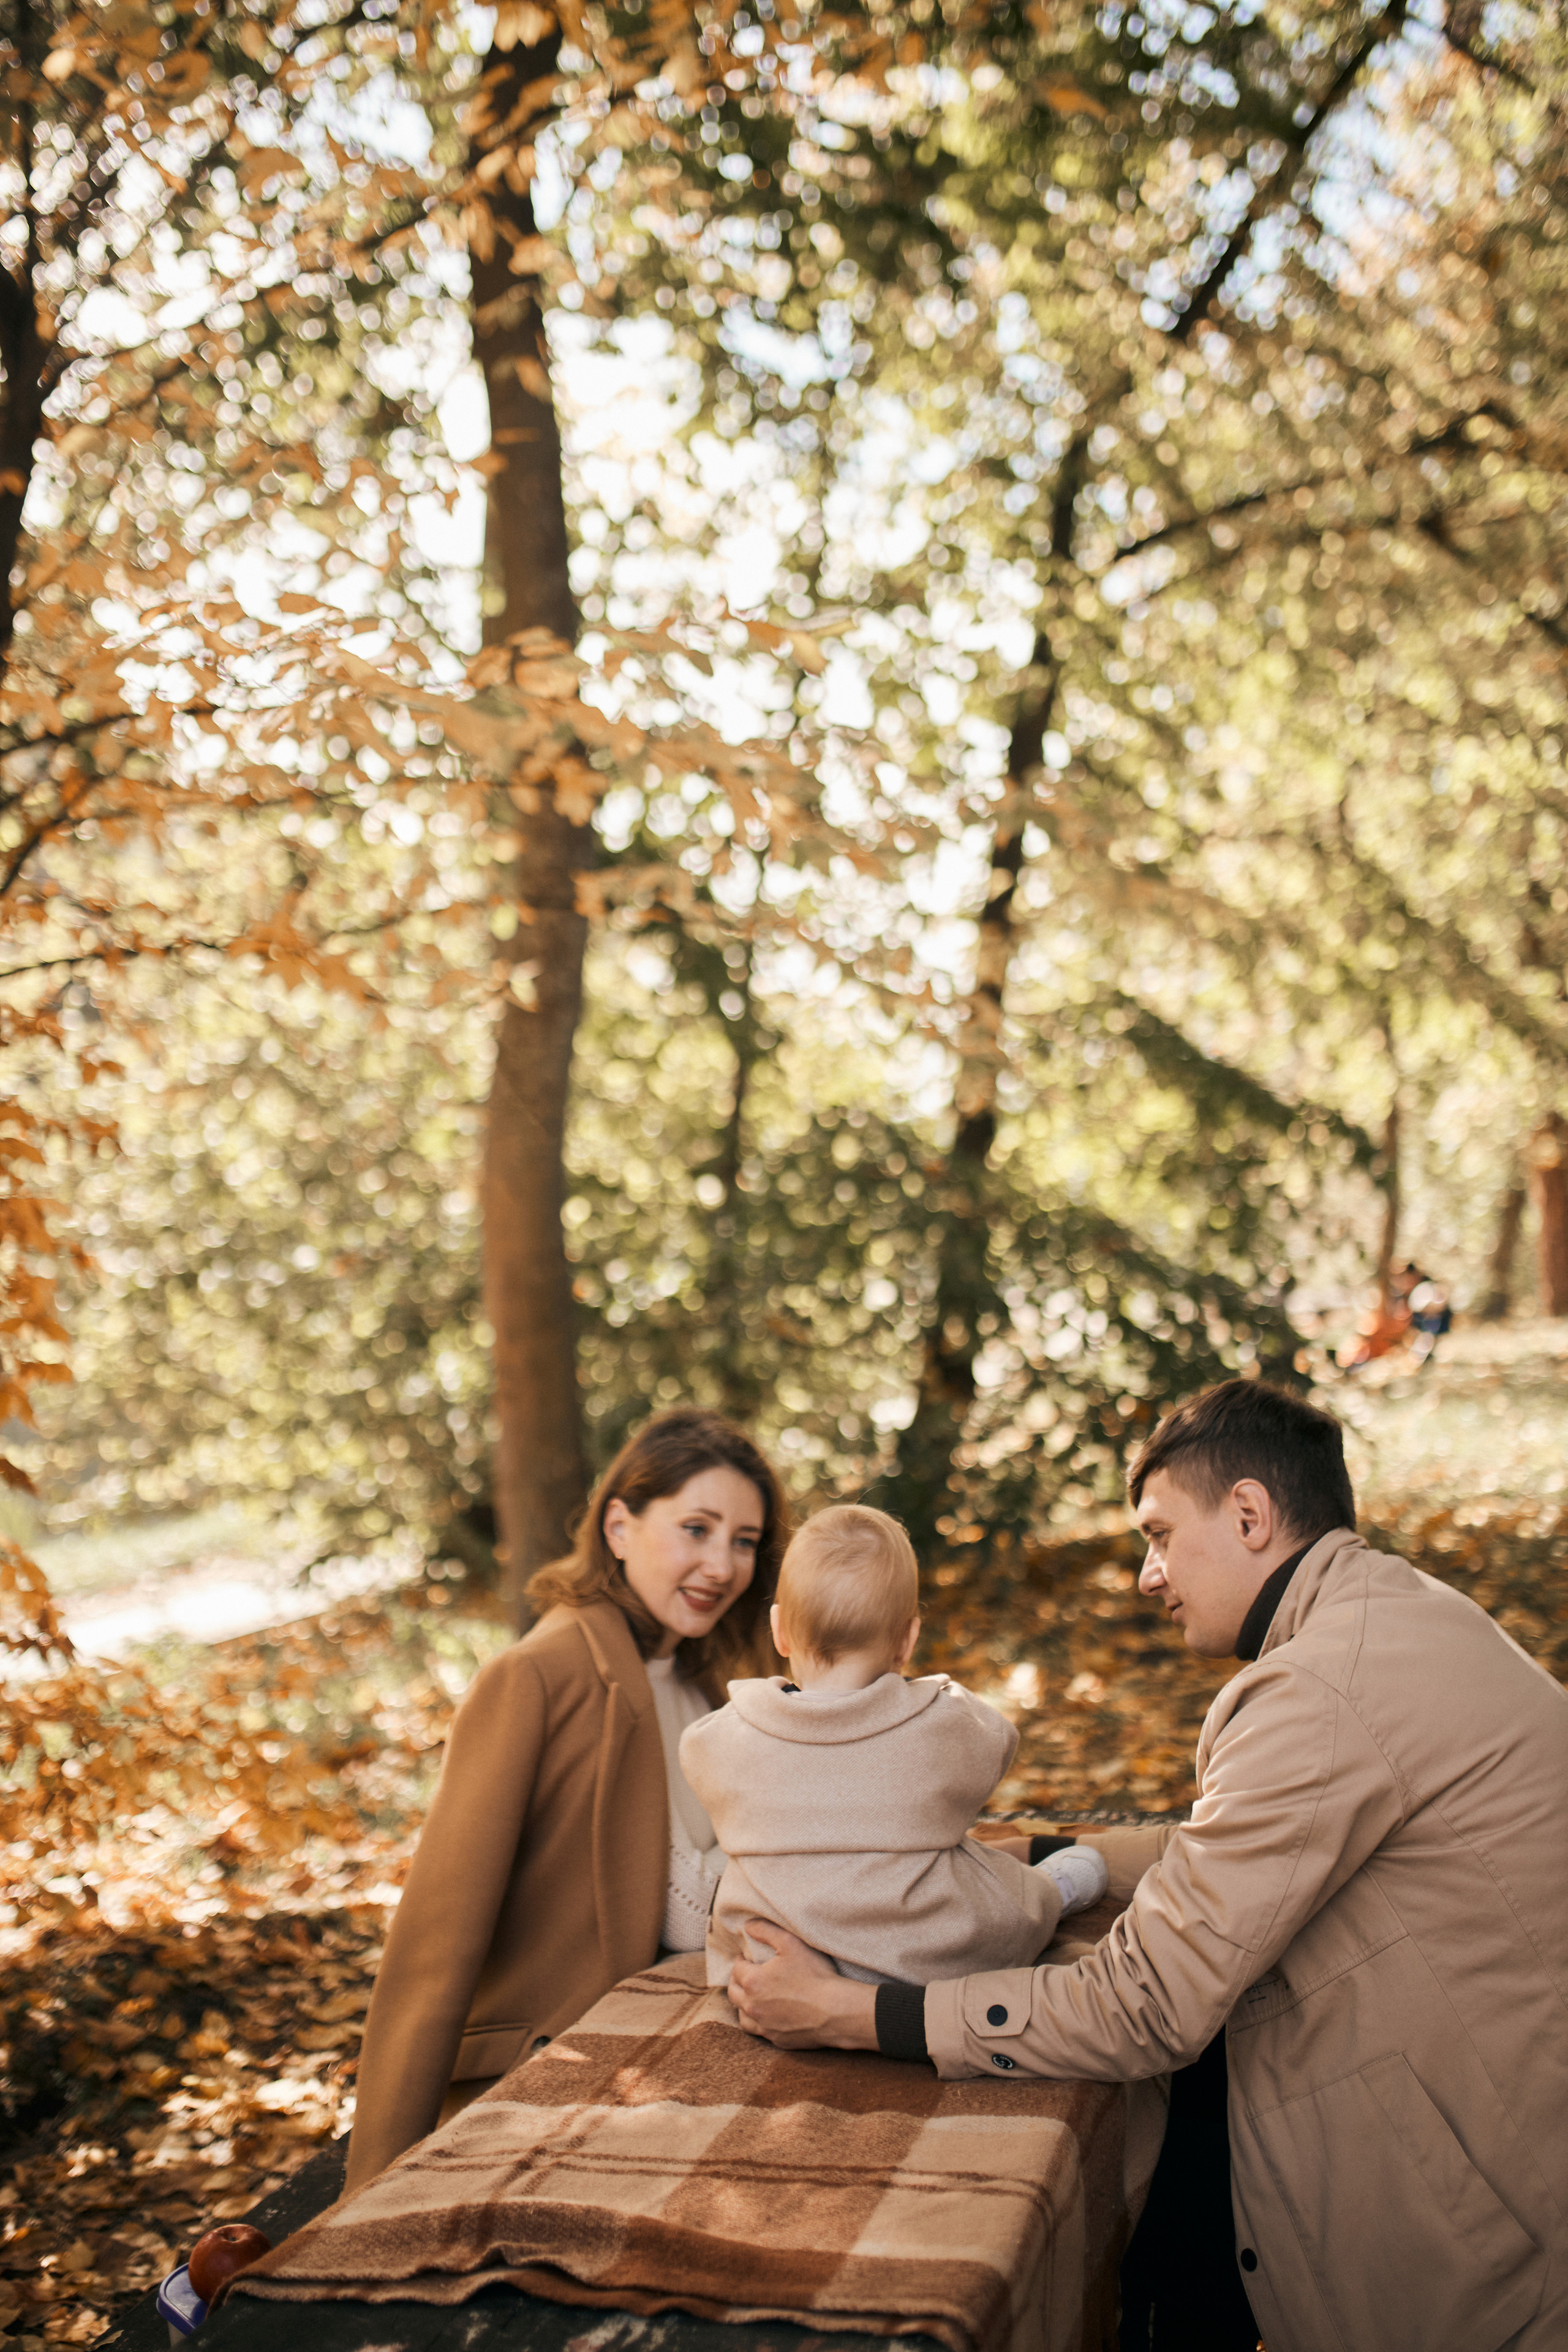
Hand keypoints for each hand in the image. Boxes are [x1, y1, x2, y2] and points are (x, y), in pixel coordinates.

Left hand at [727, 1921, 879, 2049]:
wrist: (835, 2011)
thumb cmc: (814, 1975)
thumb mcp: (791, 1943)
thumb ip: (766, 1931)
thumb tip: (747, 1926)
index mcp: (753, 1982)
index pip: (737, 1969)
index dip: (741, 1960)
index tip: (747, 1957)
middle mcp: (753, 2006)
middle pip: (733, 1992)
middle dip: (736, 1980)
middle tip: (745, 1973)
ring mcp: (764, 2025)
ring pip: (741, 2015)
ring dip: (742, 2004)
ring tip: (750, 1996)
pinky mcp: (776, 2039)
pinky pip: (759, 2031)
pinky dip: (757, 2021)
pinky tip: (765, 2015)